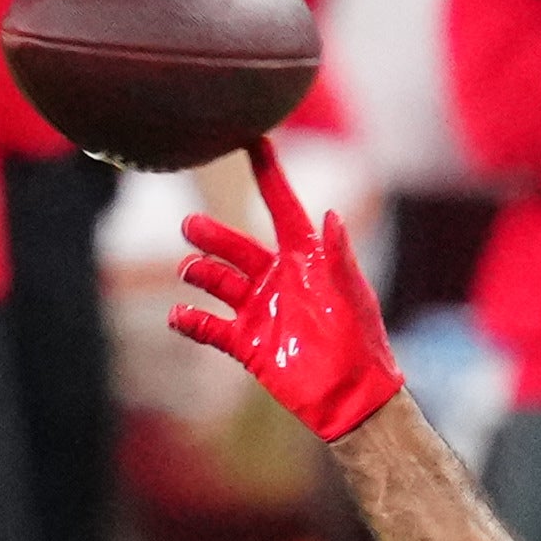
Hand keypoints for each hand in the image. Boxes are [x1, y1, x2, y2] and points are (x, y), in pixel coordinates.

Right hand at [171, 141, 402, 442]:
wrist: (354, 399)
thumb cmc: (362, 342)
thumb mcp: (352, 295)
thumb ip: (339, 257)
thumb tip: (332, 214)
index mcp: (305, 260)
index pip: (281, 209)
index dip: (268, 176)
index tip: (253, 141)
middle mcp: (276, 278)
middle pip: (235, 246)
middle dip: (211, 236)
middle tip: (191, 227)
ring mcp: (259, 310)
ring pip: (217, 281)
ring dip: (199, 273)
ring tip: (191, 270)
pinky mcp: (246, 344)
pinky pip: (209, 327)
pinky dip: (190, 320)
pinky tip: (178, 314)